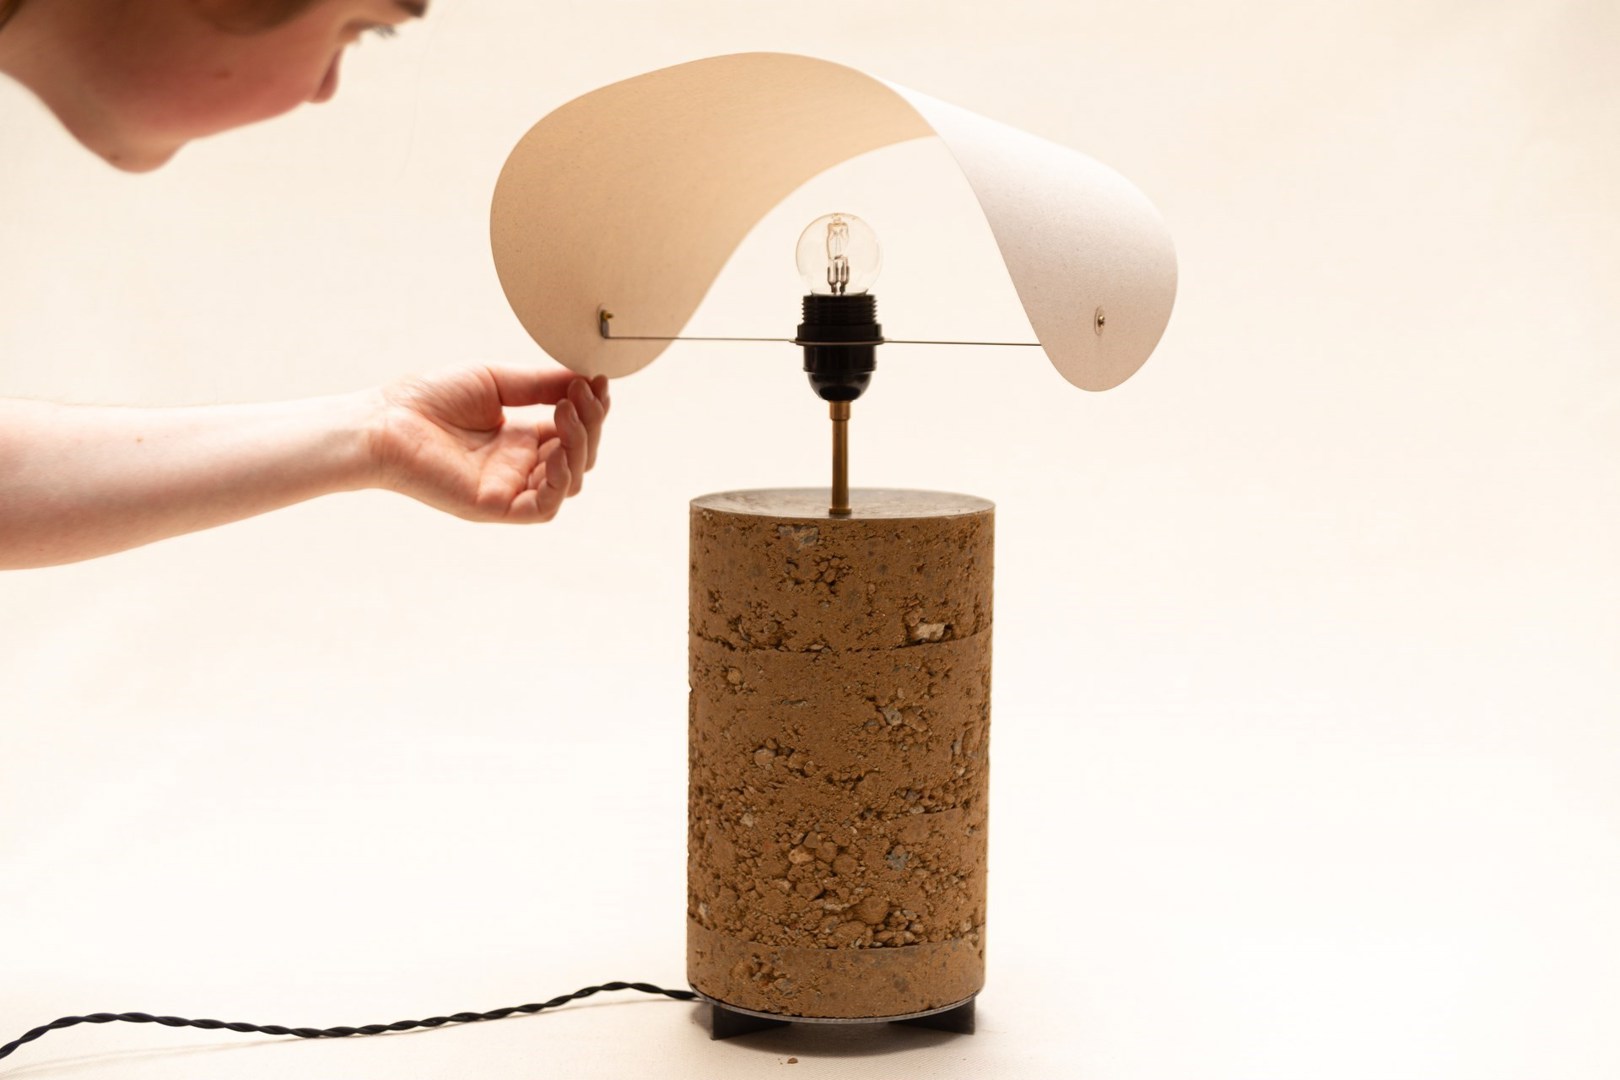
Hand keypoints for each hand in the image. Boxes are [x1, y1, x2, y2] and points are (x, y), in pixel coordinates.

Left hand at [370, 363, 609, 522]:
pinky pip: (544, 506)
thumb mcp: (495, 381)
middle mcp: (520, 465)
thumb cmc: (427, 399)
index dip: (591, 409)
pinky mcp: (496, 507)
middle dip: (590, 424)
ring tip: (566, 412)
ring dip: (580, 446)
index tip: (597, 380)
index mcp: (520, 438)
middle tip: (582, 393)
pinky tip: (556, 450)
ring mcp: (510, 488)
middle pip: (579, 456)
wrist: (385, 421)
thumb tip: (585, 378)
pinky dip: (560, 480)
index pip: (573, 431)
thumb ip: (540, 385)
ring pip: (570, 480)